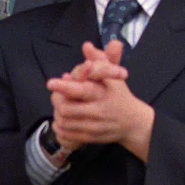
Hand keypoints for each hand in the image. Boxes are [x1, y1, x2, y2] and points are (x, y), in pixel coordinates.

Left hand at [46, 40, 153, 160]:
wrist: (134, 123)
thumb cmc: (120, 95)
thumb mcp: (113, 75)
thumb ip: (100, 59)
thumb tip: (87, 46)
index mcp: (104, 93)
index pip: (81, 90)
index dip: (64, 87)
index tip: (51, 82)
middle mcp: (99, 111)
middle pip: (67, 108)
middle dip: (57, 100)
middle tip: (56, 94)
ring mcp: (95, 126)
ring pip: (65, 122)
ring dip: (57, 113)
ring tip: (60, 106)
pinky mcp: (91, 138)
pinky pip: (68, 135)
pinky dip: (60, 127)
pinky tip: (62, 120)